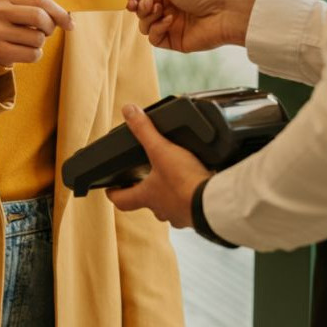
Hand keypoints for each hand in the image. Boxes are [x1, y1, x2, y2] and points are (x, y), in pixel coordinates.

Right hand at [0, 0, 73, 66]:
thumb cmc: (14, 23)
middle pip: (38, 16)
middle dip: (50, 27)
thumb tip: (70, 21)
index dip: (59, 12)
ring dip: (40, 43)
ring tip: (29, 40)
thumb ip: (46, 10)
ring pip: (37, 38)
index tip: (70, 23)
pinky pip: (32, 54)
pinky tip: (25, 51)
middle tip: (47, 32)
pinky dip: (35, 55)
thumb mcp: (23, 10)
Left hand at [106, 104, 210, 227]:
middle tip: (145, 178)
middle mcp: (162, 209)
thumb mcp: (162, 150)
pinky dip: (191, 196)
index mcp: (147, 196)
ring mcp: (180, 215)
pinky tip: (198, 185)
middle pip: (147, 202)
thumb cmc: (185, 182)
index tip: (111, 188)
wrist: (215, 203)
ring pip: (170, 206)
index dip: (114, 193)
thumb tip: (128, 111)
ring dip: (170, 194)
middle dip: (146, 190)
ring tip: (175, 178)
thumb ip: (145, 130)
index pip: (121, 200)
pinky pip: (191, 207)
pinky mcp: (198, 215)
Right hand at [118, 0, 257, 52]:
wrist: (226, 12)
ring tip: (161, 9)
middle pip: (140, 10)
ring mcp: (170, 25)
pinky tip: (169, 21)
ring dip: (148, 16)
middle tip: (145, 2)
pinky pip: (153, 38)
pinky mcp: (174, 41)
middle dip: (139, 5)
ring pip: (143, 25)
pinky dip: (157, 29)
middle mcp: (168, 7)